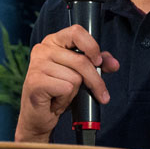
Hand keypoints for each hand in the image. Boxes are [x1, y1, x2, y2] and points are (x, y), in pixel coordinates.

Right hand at [15, 25, 120, 141]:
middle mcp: (43, 49)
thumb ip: (97, 65)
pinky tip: (56, 101)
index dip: (92, 47)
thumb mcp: (80, 75)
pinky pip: (67, 89)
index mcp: (53, 41)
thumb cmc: (58, 92)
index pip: (77, 32)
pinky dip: (66, 100)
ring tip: (64, 95)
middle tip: (100, 94)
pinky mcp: (35, 82)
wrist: (39, 115)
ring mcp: (37, 65)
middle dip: (95, 80)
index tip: (98, 62)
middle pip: (81, 61)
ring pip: (75, 77)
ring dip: (75, 92)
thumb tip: (114, 64)